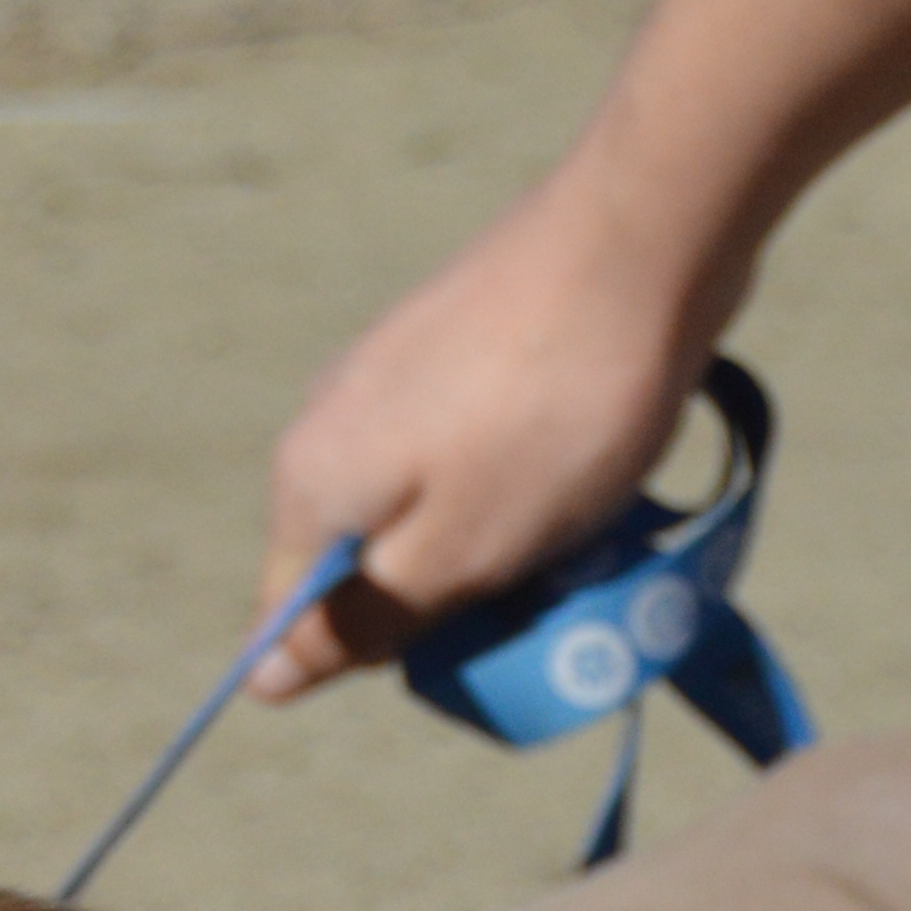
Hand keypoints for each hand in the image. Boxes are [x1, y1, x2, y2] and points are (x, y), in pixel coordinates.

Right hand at [248, 146, 744, 698]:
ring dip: (488, 538)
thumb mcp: (456, 556)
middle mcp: (327, 422)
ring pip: (421, 507)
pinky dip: (514, 476)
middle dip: (438, 597)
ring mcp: (388, 373)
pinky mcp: (452, 341)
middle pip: (361, 564)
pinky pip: (463, 450)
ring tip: (567, 517)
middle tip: (528, 583)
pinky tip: (575, 455)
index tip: (460, 633)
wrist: (645, 233)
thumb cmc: (552, 414)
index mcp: (311, 485)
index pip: (289, 621)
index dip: (371, 652)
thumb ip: (359, 621)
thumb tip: (265, 676)